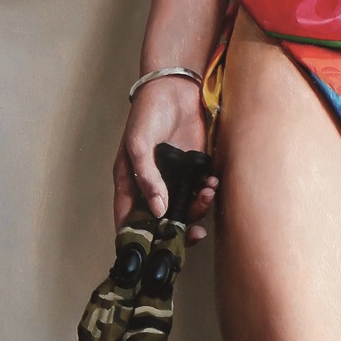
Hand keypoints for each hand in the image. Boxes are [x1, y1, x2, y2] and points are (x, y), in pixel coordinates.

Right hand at [113, 77, 218, 242]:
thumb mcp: (139, 145)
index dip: (140, 240)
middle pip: (161, 225)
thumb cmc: (148, 114)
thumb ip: (146, 178)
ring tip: (206, 191)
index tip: (155, 252)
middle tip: (194, 235)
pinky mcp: (191, 174)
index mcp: (129, 184)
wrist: (176, 89)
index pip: (129, 221)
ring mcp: (172, 182)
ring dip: (198, 209)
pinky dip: (207, 194)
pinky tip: (211, 182)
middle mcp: (151, 188)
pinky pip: (199, 195)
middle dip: (178, 233)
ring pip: (184, 212)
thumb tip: (159, 211)